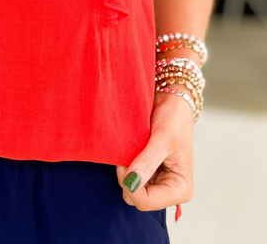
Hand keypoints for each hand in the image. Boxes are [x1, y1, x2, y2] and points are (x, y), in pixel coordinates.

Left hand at [116, 91, 194, 211]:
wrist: (172, 102)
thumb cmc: (174, 118)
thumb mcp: (162, 139)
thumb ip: (147, 162)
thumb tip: (132, 183)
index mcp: (181, 189)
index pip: (147, 202)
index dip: (131, 184)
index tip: (125, 162)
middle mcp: (170, 190)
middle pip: (136, 198)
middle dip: (128, 178)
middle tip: (129, 154)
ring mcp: (158, 183)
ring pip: (131, 189)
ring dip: (126, 171)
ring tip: (132, 151)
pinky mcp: (149, 173)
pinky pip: (130, 178)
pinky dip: (126, 167)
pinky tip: (131, 152)